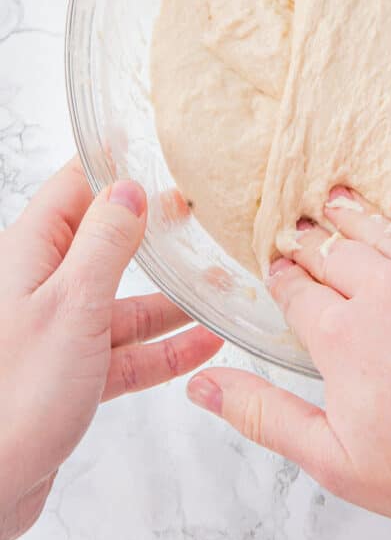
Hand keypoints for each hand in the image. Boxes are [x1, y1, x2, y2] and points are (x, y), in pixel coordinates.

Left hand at [0, 159, 222, 539]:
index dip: (112, 164)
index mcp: (30, 256)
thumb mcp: (72, 306)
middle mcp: (41, 288)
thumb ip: (105, 245)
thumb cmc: (14, 396)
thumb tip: (129, 188)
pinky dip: (164, 349)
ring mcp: (58, 332)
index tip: (150, 143)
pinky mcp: (71, 375)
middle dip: (152, 230)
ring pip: (122, 302)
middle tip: (198, 211)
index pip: (72, 189)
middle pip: (104, 243)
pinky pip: (126, 352)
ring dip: (170, 298)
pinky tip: (204, 344)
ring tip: (220, 285)